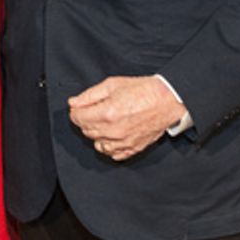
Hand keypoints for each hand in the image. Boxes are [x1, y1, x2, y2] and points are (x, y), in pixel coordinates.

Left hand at [68, 75, 187, 161]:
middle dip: (85, 121)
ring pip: (97, 145)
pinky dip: (109, 146)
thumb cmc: (142, 90)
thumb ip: (90, 95)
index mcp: (107, 113)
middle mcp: (114, 131)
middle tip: (92, 111)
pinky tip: (112, 135)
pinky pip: (113, 155)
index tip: (78, 108)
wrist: (167, 100)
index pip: (78, 118)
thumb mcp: (112, 85)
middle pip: (86, 131)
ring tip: (103, 123)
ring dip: (96, 134)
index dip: (75, 112)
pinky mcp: (133, 149)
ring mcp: (124, 142)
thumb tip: (73, 102)